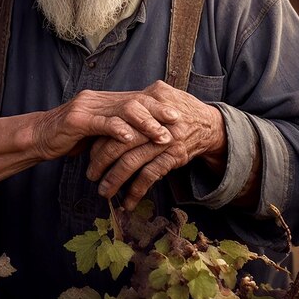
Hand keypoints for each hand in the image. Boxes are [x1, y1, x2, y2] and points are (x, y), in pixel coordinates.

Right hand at [32, 88, 180, 161]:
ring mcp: (86, 107)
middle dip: (158, 111)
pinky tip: (130, 138)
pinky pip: (101, 124)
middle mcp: (97, 99)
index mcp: (103, 100)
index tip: (177, 114)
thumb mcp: (95, 132)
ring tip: (160, 134)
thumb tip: (139, 136)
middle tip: (177, 120)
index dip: (158, 105)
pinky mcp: (76, 120)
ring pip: (122, 110)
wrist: (38, 137)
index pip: (136, 98)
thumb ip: (114, 129)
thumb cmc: (68, 137)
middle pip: (134, 101)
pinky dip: (117, 130)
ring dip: (144, 123)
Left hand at [86, 80, 226, 209]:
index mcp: (147, 103)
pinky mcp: (174, 157)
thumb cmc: (176, 110)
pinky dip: (137, 191)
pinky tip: (128, 202)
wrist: (210, 124)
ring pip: (133, 162)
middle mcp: (155, 121)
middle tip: (91, 175)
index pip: (116, 122)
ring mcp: (165, 140)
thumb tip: (106, 116)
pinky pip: (150, 176)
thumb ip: (135, 103)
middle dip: (102, 162)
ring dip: (116, 180)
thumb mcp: (158, 96)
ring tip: (104, 192)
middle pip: (121, 142)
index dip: (101, 139)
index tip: (88, 153)